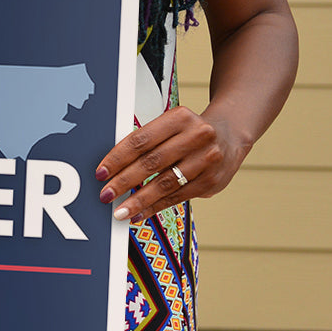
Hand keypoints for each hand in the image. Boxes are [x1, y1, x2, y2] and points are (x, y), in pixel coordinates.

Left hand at [95, 105, 240, 224]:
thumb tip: (113, 168)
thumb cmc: (189, 131)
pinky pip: (177, 196)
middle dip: (124, 181)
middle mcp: (197, 136)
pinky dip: (156, 207)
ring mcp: (207, 159)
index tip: (101, 172)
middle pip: (152, 162)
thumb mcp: (170, 125)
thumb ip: (147, 141)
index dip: (118, 158)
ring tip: (120, 211)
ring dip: (139, 200)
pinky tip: (140, 213)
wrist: (230, 135)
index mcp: (180, 117)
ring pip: (165, 183)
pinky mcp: (212, 181)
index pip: (141, 140)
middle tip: (106, 194)